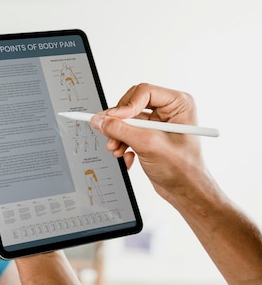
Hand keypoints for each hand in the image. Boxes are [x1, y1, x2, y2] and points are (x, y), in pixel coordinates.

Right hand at [91, 83, 204, 199]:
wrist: (185, 191)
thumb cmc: (183, 169)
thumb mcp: (148, 145)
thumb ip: (120, 130)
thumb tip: (100, 120)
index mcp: (178, 104)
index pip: (143, 92)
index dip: (126, 106)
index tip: (112, 119)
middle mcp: (168, 110)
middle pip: (131, 105)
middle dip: (119, 124)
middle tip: (110, 136)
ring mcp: (158, 123)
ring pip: (126, 120)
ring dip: (118, 136)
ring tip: (116, 149)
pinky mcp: (149, 135)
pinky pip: (127, 132)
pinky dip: (123, 144)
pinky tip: (126, 156)